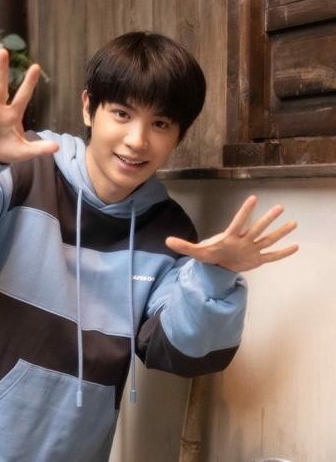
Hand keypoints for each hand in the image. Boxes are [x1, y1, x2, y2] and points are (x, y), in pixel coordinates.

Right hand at [0, 48, 58, 163]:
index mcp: (13, 115)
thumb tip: (57, 148)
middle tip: (3, 51)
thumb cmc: (8, 150)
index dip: (29, 83)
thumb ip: (39, 148)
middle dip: (2, 70)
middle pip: (1, 86)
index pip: (23, 96)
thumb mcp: (24, 152)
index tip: (36, 67)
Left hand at [165, 195, 297, 271]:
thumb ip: (184, 246)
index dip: (245, 212)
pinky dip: (283, 253)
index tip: (253, 198)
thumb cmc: (210, 254)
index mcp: (230, 237)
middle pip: (257, 228)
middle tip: (279, 207)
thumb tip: (166, 241)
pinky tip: (296, 246)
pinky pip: (272, 256)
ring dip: (280, 232)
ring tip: (293, 222)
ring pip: (268, 239)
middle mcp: (244, 240)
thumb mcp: (197, 252)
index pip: (238, 222)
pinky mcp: (257, 259)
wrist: (219, 264)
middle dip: (267, 219)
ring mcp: (252, 249)